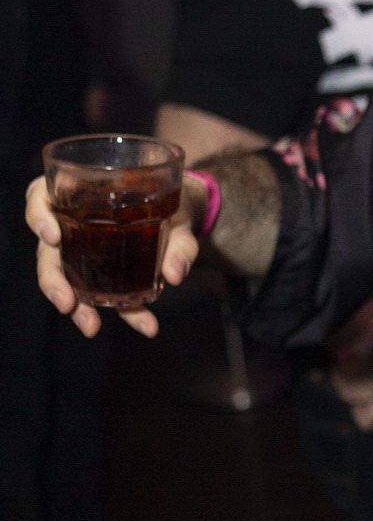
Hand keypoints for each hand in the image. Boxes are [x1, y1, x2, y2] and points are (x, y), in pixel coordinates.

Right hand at [25, 172, 201, 338]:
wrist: (187, 210)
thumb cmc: (173, 200)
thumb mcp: (179, 215)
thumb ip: (180, 242)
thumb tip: (174, 275)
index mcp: (79, 193)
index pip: (40, 197)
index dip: (37, 215)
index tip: (51, 237)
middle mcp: (73, 223)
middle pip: (47, 250)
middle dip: (53, 281)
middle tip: (65, 304)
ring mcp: (85, 251)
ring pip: (71, 279)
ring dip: (80, 307)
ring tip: (91, 327)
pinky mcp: (107, 273)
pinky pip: (110, 294)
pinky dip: (128, 313)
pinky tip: (146, 325)